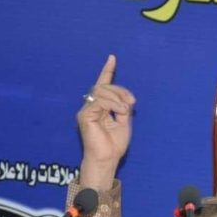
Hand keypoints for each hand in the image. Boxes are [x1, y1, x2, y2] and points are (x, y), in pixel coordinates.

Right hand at [77, 55, 136, 189]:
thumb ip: (123, 108)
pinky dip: (112, 104)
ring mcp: (86, 110)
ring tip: (126, 110)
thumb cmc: (114, 145)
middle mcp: (90, 106)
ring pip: (101, 91)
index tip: (112, 58)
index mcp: (100, 107)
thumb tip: (127, 98)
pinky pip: (99, 101)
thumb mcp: (123, 122)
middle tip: (132, 101)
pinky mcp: (85, 116)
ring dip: (117, 98)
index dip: (107, 71)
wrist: (107, 159)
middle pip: (103, 86)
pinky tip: (120, 111)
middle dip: (120, 90)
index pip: (102, 85)